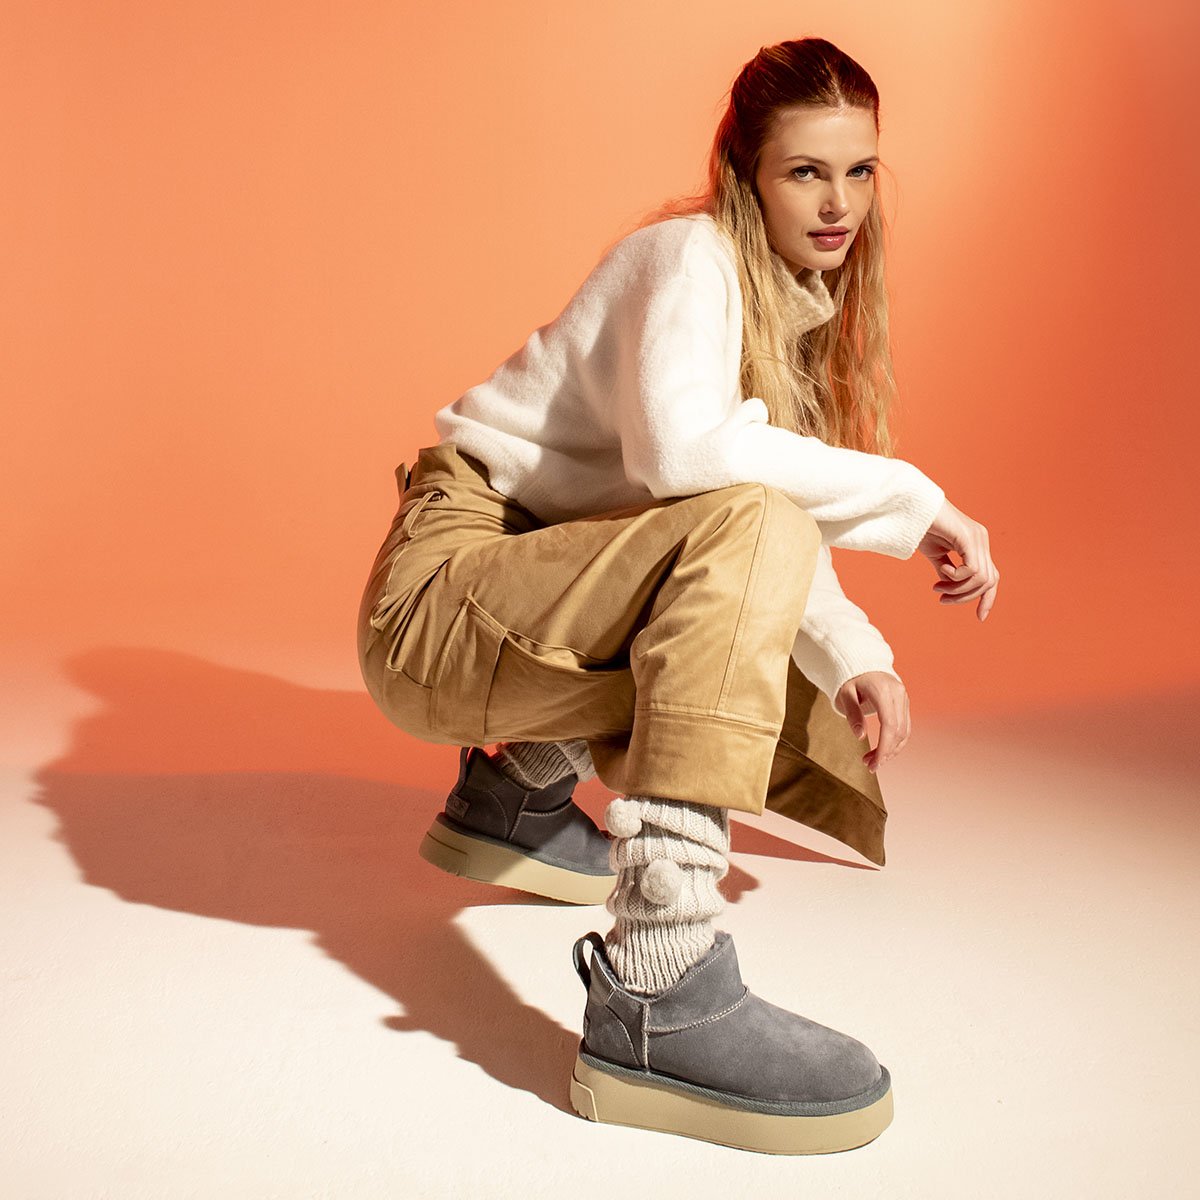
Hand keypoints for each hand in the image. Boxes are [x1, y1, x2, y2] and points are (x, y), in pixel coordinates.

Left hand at [835, 671, 908, 773]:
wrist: (863, 663)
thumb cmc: (850, 678)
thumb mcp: (845, 693)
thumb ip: (852, 713)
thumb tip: (860, 736)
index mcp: (883, 690)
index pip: (889, 724)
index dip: (884, 747)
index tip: (874, 764)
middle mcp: (898, 694)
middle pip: (898, 731)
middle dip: (885, 752)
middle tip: (869, 766)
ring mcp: (904, 698)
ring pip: (904, 731)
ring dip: (891, 750)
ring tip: (873, 761)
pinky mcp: (904, 703)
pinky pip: (904, 727)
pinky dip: (896, 742)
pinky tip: (883, 751)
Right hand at [916, 498, 999, 620]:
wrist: (911, 508)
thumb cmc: (920, 527)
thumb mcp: (936, 554)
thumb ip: (947, 569)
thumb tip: (950, 587)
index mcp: (976, 544)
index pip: (991, 577)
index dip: (988, 598)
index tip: (980, 618)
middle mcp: (982, 540)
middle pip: (988, 581)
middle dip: (965, 597)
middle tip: (942, 598)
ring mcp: (978, 538)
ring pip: (981, 578)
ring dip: (958, 590)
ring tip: (938, 587)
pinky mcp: (969, 537)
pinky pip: (972, 569)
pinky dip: (957, 577)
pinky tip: (942, 571)